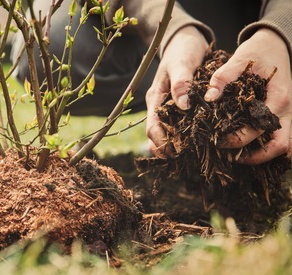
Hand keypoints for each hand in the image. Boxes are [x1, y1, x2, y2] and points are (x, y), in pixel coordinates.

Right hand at [146, 26, 208, 155]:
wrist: (186, 40)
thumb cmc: (182, 50)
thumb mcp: (182, 63)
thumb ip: (181, 83)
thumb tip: (183, 106)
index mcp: (155, 98)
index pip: (152, 127)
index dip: (160, 143)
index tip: (174, 153)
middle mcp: (160, 106)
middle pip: (157, 135)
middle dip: (166, 149)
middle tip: (183, 160)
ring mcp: (169, 107)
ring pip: (167, 133)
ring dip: (175, 146)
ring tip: (190, 157)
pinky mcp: (179, 107)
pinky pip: (179, 126)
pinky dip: (184, 136)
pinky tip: (196, 143)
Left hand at [204, 28, 291, 163]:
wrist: (276, 44)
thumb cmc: (258, 52)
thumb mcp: (239, 59)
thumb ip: (223, 78)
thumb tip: (209, 98)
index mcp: (278, 98)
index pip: (259, 129)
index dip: (238, 139)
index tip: (218, 141)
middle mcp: (288, 110)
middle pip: (280, 146)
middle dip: (256, 157)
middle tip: (231, 157)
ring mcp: (289, 114)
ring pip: (285, 146)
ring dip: (265, 155)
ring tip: (239, 157)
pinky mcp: (284, 115)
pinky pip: (282, 138)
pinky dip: (269, 148)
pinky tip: (249, 149)